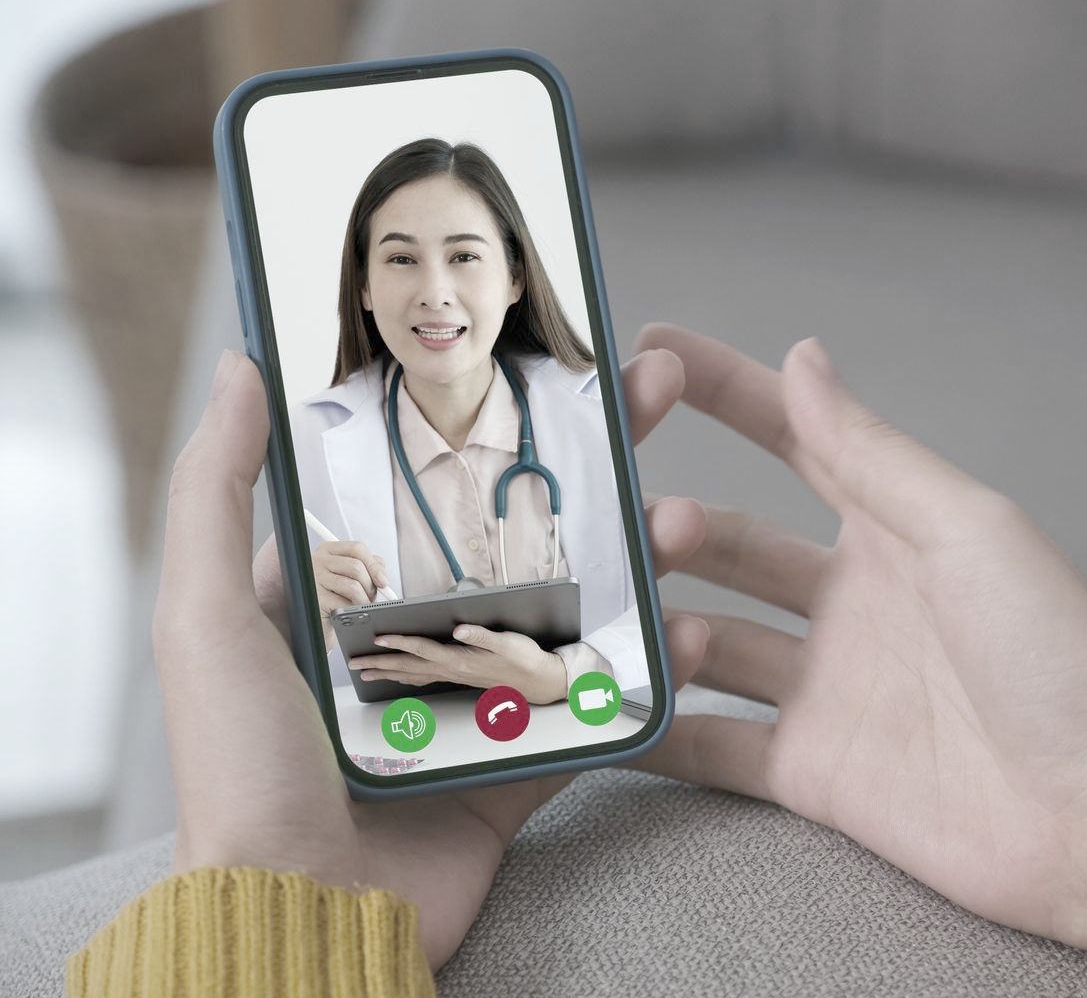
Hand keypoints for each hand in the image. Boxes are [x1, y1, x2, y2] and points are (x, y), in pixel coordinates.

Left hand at [156, 345, 710, 967]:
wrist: (304, 916)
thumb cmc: (243, 773)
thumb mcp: (207, 619)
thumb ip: (218, 494)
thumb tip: (242, 368)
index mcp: (340, 600)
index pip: (424, 486)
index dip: (490, 422)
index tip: (551, 362)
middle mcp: (411, 643)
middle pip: (517, 534)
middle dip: (591, 465)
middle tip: (651, 396)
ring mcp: (473, 705)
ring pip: (570, 613)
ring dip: (633, 558)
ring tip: (680, 515)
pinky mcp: (519, 765)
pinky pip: (592, 711)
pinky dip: (642, 676)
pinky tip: (687, 626)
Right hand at [312, 539, 389, 615]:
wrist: (316, 617)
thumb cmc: (335, 595)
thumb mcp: (350, 575)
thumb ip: (367, 567)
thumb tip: (382, 576)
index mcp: (328, 551)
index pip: (356, 548)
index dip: (374, 565)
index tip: (383, 581)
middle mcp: (318, 561)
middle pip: (356, 567)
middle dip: (370, 586)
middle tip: (371, 597)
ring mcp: (314, 579)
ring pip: (353, 586)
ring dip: (364, 600)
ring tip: (361, 605)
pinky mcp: (315, 598)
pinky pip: (344, 603)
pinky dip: (353, 610)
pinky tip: (349, 612)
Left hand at [349, 626, 568, 704]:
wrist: (536, 680)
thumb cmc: (523, 659)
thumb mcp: (507, 641)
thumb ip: (482, 635)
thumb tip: (459, 629)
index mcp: (461, 659)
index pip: (423, 649)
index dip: (400, 643)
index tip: (378, 638)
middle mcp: (452, 669)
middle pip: (408, 666)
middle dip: (379, 664)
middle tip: (354, 664)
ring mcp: (453, 675)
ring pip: (411, 674)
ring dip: (386, 673)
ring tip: (365, 672)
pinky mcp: (457, 675)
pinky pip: (423, 678)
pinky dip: (405, 677)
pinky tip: (397, 677)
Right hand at [628, 326, 1086, 983]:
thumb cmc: (1058, 657)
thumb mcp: (967, 531)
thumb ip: (872, 454)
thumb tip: (804, 358)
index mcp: (896, 530)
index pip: (792, 442)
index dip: (724, 393)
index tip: (646, 353)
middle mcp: (851, 602)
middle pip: (730, 544)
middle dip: (672, 523)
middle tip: (637, 525)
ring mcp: (826, 688)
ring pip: (706, 638)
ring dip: (656, 619)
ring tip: (628, 616)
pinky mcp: (811, 772)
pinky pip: (708, 746)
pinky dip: (651, 730)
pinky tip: (598, 710)